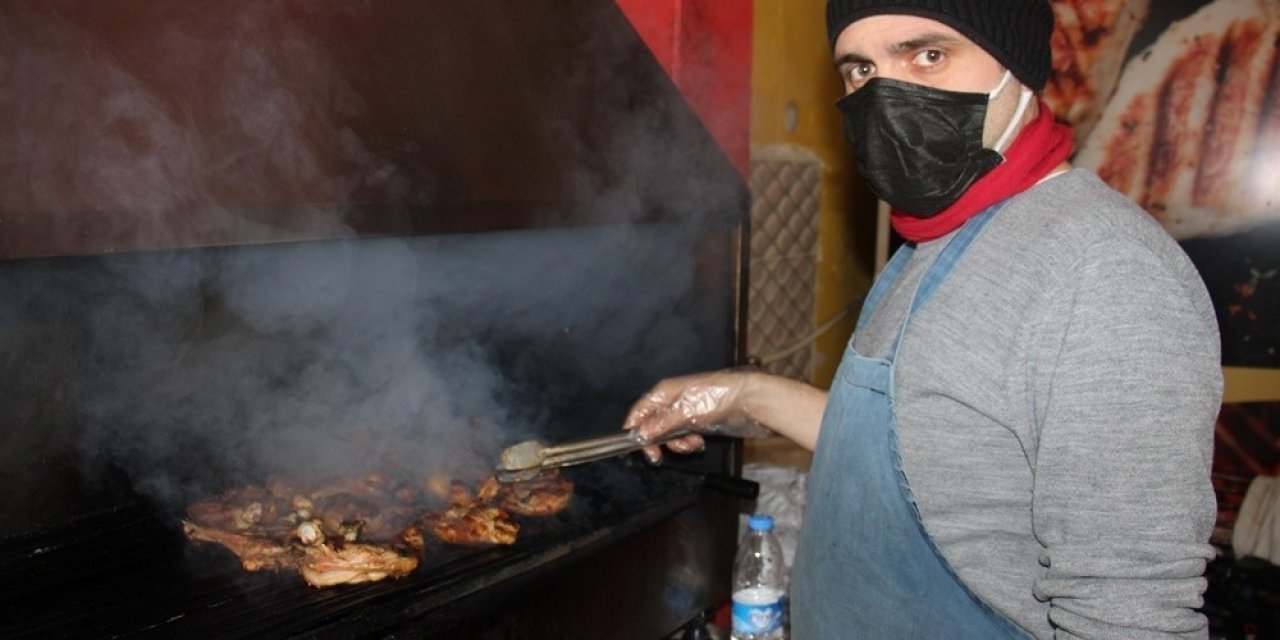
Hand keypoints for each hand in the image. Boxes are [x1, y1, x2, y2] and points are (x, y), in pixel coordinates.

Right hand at [623, 369, 757, 462]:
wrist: (749, 400)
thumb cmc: (718, 397)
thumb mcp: (686, 412)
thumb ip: (661, 424)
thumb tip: (639, 434)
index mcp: (664, 392)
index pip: (639, 411)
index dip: (634, 429)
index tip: (637, 447)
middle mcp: (672, 401)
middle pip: (652, 426)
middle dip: (658, 441)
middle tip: (661, 455)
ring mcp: (685, 412)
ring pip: (669, 434)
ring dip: (677, 444)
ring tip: (692, 444)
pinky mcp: (697, 421)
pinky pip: (684, 436)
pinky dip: (688, 442)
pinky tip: (699, 442)